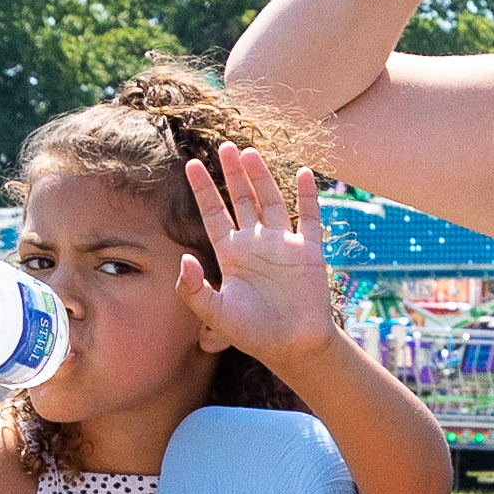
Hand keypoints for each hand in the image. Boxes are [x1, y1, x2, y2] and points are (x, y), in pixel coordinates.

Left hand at [180, 147, 339, 368]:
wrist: (293, 347)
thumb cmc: (252, 334)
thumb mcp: (214, 314)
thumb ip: (193, 289)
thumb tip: (184, 258)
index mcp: (232, 255)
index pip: (214, 214)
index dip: (203, 190)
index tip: (192, 164)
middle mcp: (256, 244)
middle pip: (242, 200)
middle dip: (233, 174)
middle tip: (225, 146)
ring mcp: (283, 245)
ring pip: (271, 202)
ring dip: (261, 178)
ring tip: (250, 153)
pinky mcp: (309, 252)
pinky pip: (309, 218)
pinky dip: (308, 197)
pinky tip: (304, 174)